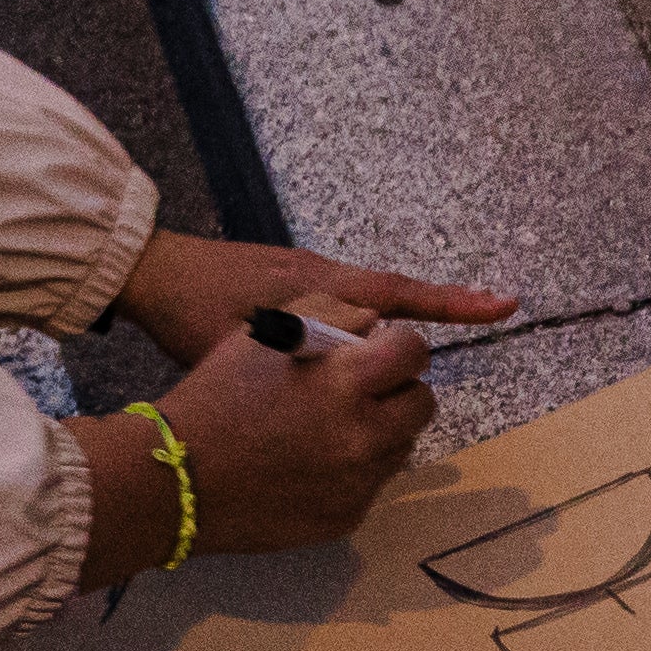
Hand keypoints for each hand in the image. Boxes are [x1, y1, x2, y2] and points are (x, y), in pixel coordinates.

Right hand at [70, 320, 437, 586]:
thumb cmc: (216, 395)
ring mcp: (358, 483)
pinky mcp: (346, 517)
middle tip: (365, 390)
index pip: (415, 353)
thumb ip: (331, 317)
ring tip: (333, 427)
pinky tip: (313, 462)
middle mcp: (363, 435)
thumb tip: (377, 323)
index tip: (383, 351)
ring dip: (380, 431)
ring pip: (401, 447)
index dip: (402, 346)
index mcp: (347, 381)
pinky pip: (371, 485)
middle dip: (399, 390)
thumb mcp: (267, 334)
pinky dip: (354, 471)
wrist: (175, 477)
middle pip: (421, 404)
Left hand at [109, 229, 516, 364]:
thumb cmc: (190, 309)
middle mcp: (321, 275)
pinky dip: (357, 332)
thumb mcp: (238, 342)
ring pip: (365, 308)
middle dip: (434, 316)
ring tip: (404, 369)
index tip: (502, 305)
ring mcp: (305, 279)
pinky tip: (353, 360)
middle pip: (392, 298)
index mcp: (318, 286)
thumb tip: (337, 380)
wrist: (148, 271)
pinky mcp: (288, 288)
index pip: (398, 293)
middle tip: (483, 324)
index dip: (450, 303)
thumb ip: (289, 357)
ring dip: (391, 330)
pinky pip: (339, 309)